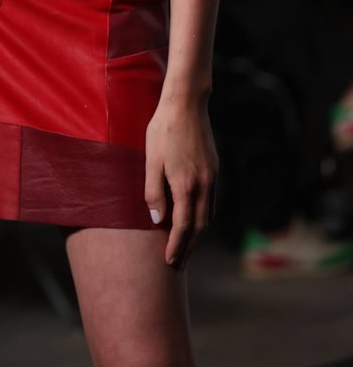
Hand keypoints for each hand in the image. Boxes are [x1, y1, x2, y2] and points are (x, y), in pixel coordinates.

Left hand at [144, 94, 218, 270]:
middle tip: (178, 263)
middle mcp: (204, 185)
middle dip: (188, 246)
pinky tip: (195, 217)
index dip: (177, 246)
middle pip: (199, 226)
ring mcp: (212, 177)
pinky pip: (212, 200)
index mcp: (186, 185)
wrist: (186, 104)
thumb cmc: (163, 130)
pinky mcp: (215, 168)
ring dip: (197, 233)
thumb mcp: (151, 160)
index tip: (170, 261)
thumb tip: (158, 220)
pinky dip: (204, 215)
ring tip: (185, 245)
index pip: (183, 227)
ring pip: (208, 215)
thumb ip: (153, 192)